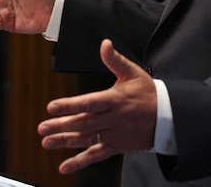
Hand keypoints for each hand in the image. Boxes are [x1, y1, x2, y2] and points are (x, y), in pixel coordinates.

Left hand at [37, 39, 156, 173]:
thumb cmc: (149, 93)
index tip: (52, 107)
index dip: (70, 105)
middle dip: (61, 125)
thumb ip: (115, 59)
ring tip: (47, 143)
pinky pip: (96, 155)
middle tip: (42, 128)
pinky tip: (65, 166)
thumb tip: (104, 44)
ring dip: (66, 142)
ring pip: (87, 139)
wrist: (168, 117)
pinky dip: (80, 162)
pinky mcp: (117, 146)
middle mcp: (113, 118)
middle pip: (84, 122)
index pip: (89, 102)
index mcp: (115, 99)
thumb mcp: (133, 73)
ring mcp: (114, 134)